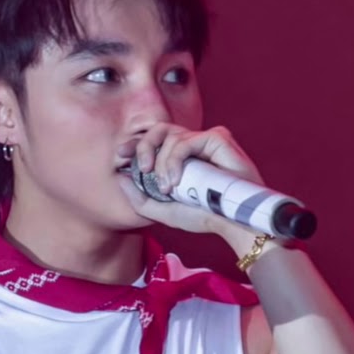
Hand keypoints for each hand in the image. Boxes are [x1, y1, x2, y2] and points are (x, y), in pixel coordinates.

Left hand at [116, 124, 266, 238]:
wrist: (233, 223)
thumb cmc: (205, 216)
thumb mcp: (164, 211)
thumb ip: (140, 198)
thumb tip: (120, 178)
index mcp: (181, 158)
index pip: (154, 141)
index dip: (135, 144)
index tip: (120, 157)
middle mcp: (193, 146)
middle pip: (158, 130)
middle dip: (143, 146)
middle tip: (142, 169)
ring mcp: (205, 140)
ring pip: (170, 136)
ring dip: (162, 163)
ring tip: (168, 187)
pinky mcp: (217, 138)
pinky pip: (186, 140)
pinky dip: (175, 160)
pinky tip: (177, 181)